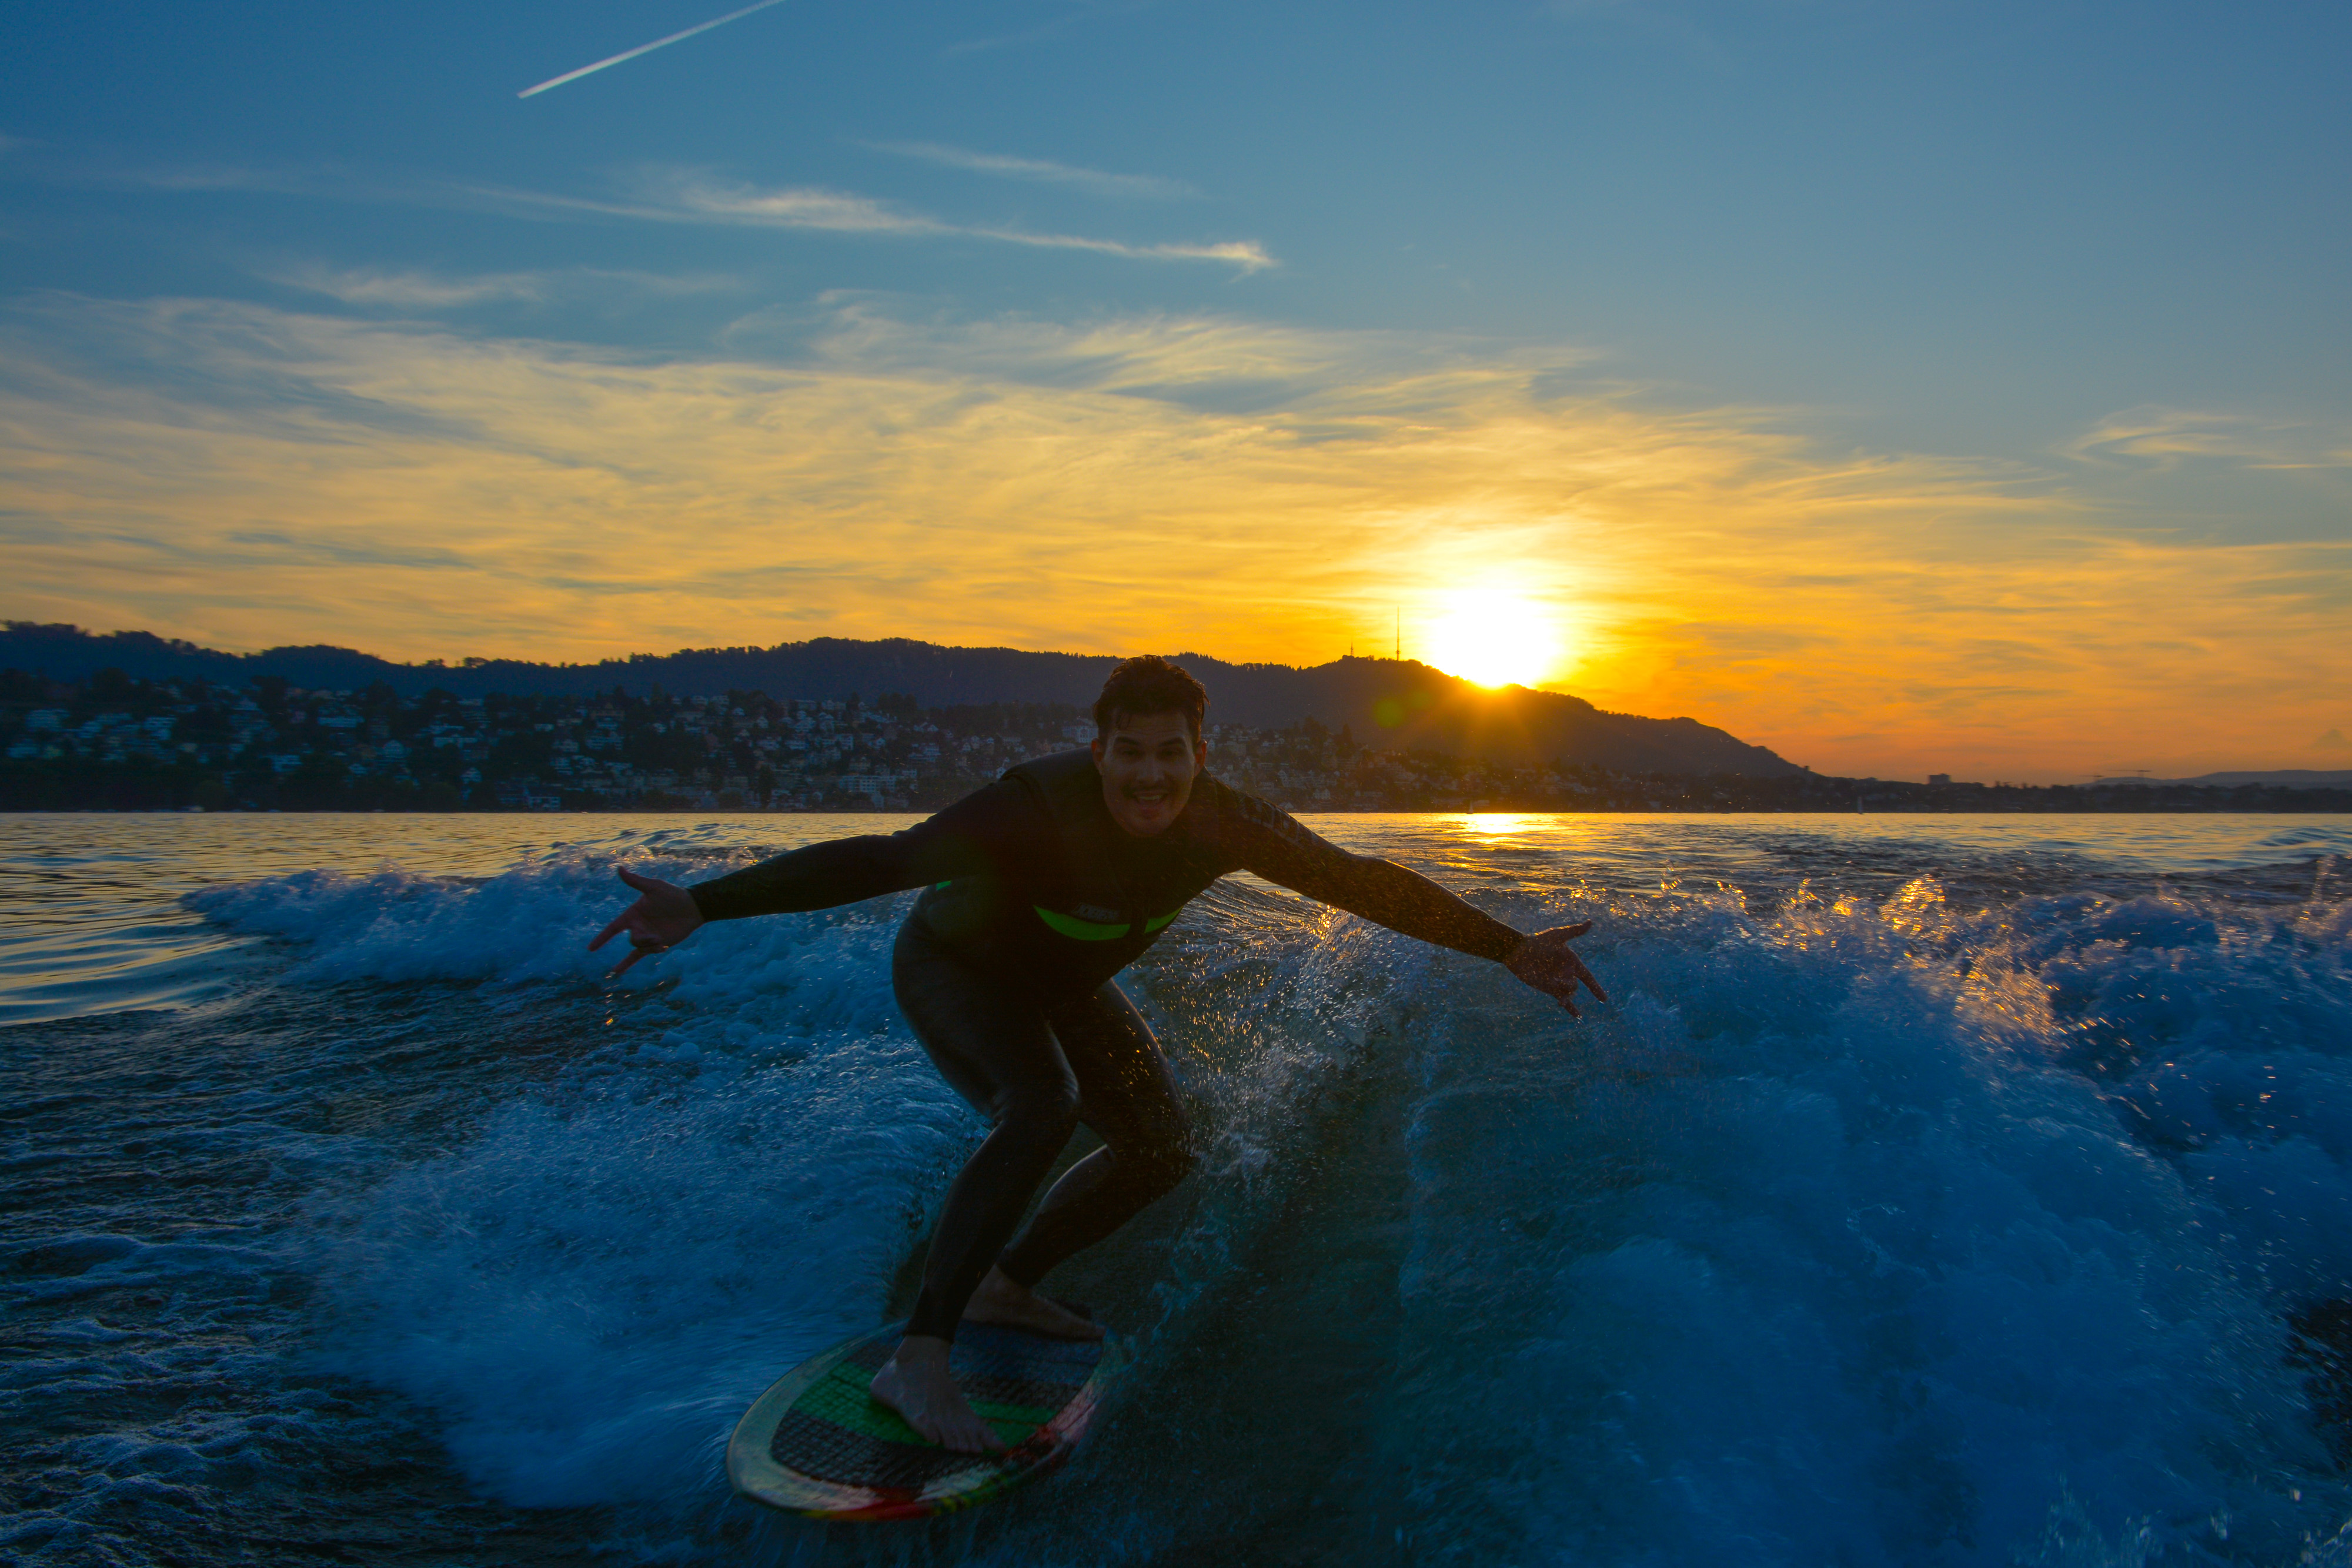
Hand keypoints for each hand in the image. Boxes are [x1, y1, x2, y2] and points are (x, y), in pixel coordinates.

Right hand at [588, 867, 705, 974]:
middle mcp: (638, 926)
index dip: (602, 938)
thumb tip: (619, 868)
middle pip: (632, 939)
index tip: (591, 948)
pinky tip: (617, 971)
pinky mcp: (656, 943)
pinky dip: (628, 962)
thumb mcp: (654, 887)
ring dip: (650, 946)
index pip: (613, 928)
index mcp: (633, 914)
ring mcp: (647, 936)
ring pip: (640, 948)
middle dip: (643, 940)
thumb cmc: (673, 895)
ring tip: (662, 941)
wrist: (692, 908)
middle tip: (656, 937)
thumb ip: (635, 882)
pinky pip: (639, 955)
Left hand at [1503, 921, 1608, 1016]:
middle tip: (1556, 979)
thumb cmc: (1538, 941)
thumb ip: (1575, 931)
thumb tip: (1591, 922)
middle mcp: (1567, 973)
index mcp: (1572, 962)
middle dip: (1568, 984)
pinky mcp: (1549, 989)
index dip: (1596, 988)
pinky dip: (1571, 1009)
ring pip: (1569, 993)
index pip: (1588, 977)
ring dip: (1563, 991)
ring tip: (1552, 982)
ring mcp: (1559, 982)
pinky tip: (1578, 1016)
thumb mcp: (1558, 936)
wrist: (1520, 952)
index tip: (1604, 999)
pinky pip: (1563, 1001)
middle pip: (1575, 985)